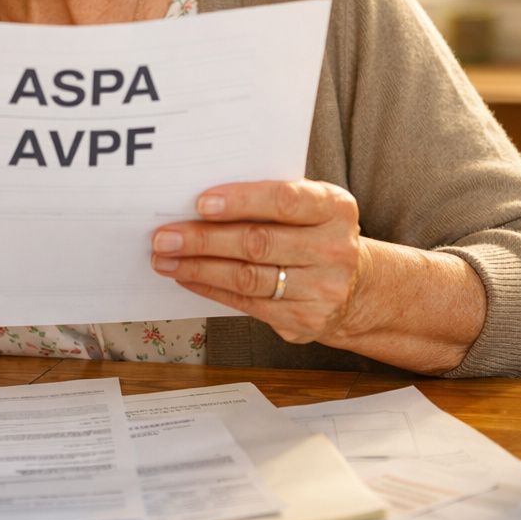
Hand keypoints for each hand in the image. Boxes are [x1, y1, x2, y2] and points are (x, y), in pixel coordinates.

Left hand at [150, 180, 366, 344]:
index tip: (200, 203)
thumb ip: (271, 199)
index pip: (284, 201)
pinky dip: (211, 288)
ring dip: (199, 267)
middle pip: (258, 243)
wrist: (355, 286)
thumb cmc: (316, 233)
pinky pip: (247, 303)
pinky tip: (188, 277)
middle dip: (204, 239)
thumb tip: (202, 203)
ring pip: (248, 278)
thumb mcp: (311, 206)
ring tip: (166, 258)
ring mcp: (321, 289)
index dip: (240, 201)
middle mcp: (334, 249)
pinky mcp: (303, 320)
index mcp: (335, 208)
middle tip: (165, 236)